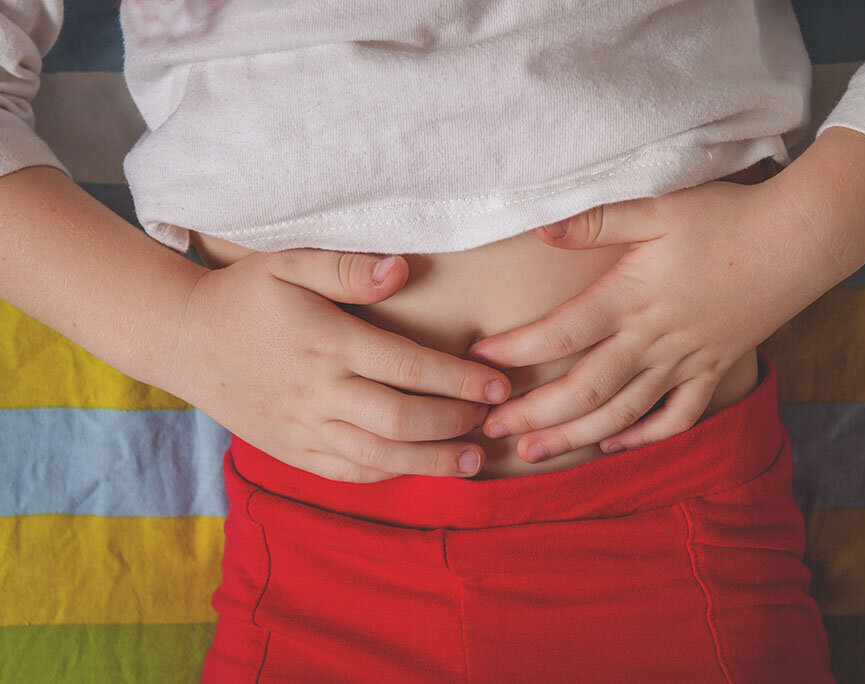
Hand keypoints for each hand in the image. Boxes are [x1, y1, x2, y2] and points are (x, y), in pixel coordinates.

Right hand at [166, 248, 511, 481]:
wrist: (183, 342)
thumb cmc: (243, 297)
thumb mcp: (286, 263)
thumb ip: (344, 267)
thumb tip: (401, 270)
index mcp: (326, 342)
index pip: (407, 365)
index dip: (459, 379)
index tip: (496, 384)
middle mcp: (317, 391)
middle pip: (401, 418)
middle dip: (454, 423)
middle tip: (492, 420)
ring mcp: (303, 428)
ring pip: (379, 454)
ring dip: (432, 460)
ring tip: (474, 460)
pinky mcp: (291, 451)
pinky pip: (347, 472)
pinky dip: (389, 473)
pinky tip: (418, 467)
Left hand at [466, 128, 864, 464]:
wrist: (800, 239)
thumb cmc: (727, 216)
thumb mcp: (659, 206)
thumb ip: (597, 220)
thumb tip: (542, 230)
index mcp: (633, 297)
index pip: (562, 333)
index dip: (516, 350)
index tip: (479, 360)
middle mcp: (654, 338)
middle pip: (584, 388)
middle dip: (534, 413)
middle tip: (489, 430)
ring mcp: (686, 361)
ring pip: (623, 413)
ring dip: (575, 437)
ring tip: (533, 454)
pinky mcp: (714, 369)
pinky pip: (677, 416)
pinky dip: (645, 436)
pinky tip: (614, 446)